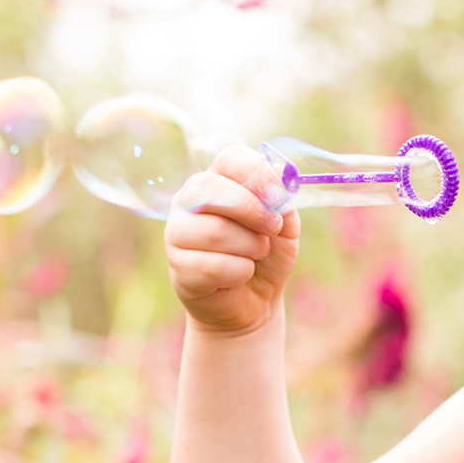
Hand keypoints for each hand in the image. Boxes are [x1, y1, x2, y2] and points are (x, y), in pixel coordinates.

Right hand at [164, 145, 298, 336]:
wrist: (253, 303)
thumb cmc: (266, 258)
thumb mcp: (285, 228)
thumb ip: (283, 201)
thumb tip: (280, 170)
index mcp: (217, 181)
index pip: (230, 159)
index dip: (257, 174)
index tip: (278, 194)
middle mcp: (190, 201)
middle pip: (212, 190)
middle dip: (253, 211)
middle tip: (272, 229)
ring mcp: (178, 233)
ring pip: (215, 232)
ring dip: (250, 247)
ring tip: (256, 256)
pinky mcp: (178, 267)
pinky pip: (212, 266)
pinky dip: (239, 273)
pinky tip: (240, 275)